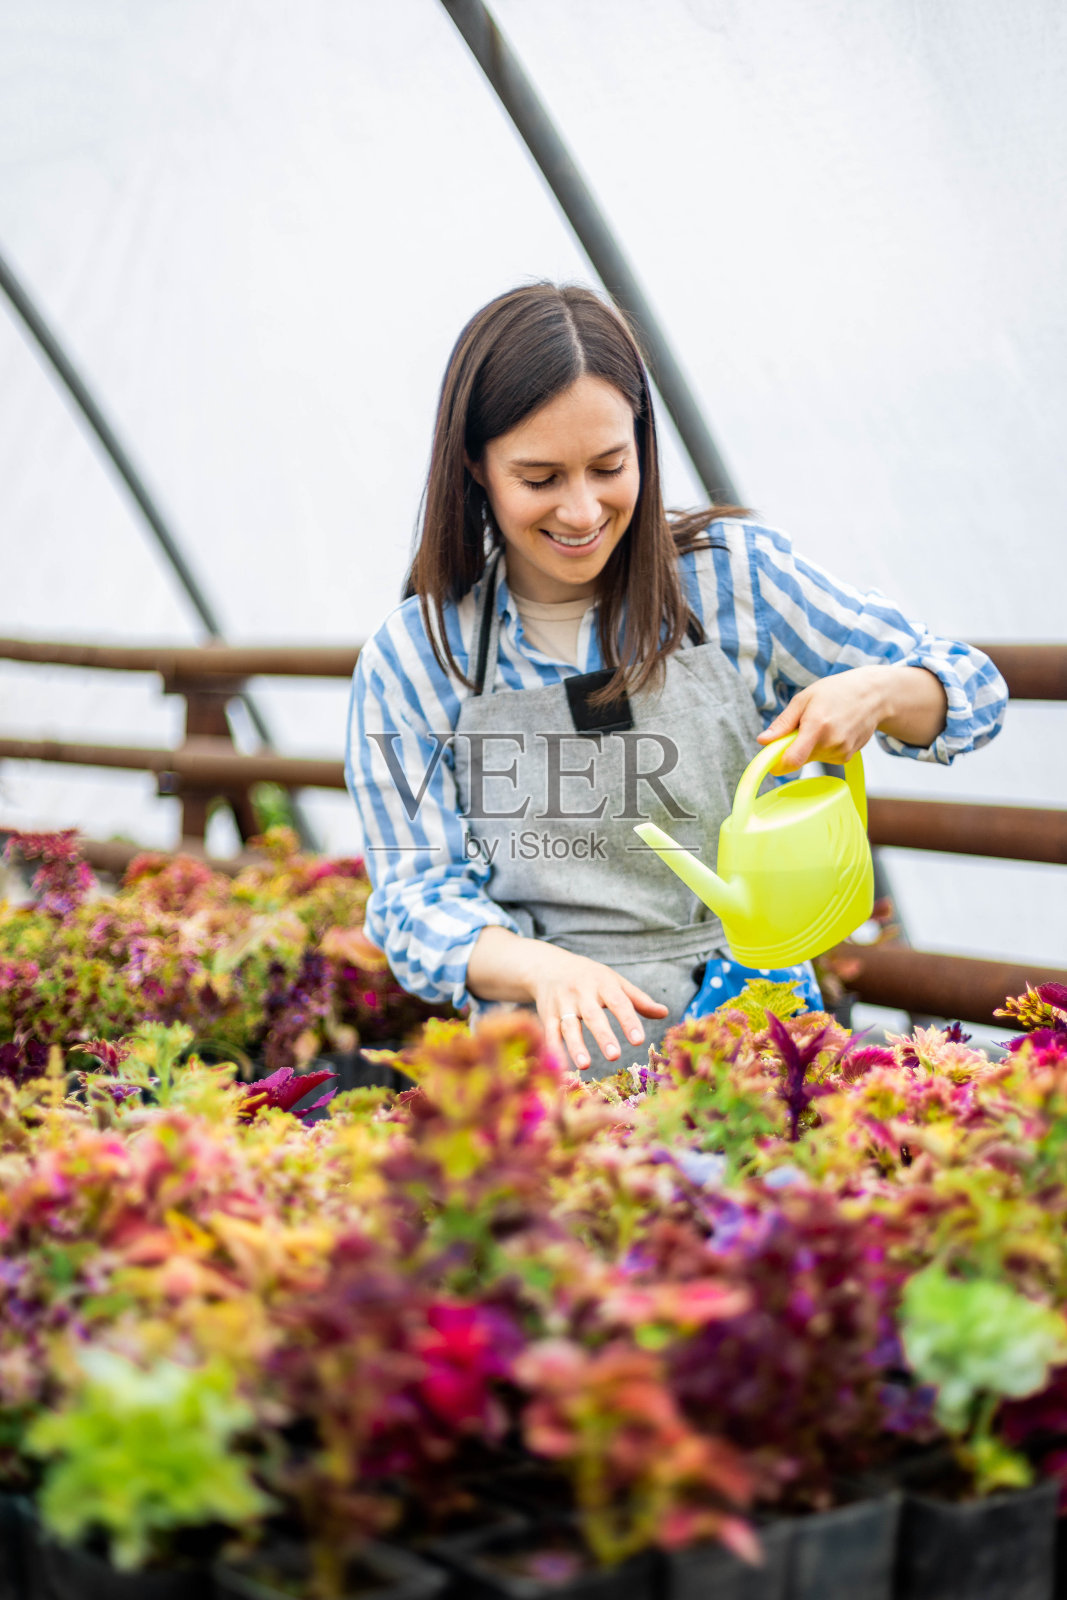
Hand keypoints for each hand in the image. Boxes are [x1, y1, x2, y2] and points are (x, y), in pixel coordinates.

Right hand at [466, 927, 667, 1072]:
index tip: (639, 1041)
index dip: (628, 1021)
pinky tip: (561, 1066)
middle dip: (603, 1035)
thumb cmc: (590, 978)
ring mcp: (562, 1004)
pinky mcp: (547, 1015)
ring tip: (586, 1066)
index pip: (618, 1002)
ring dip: (576, 1046)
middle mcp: (581, 993)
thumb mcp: (614, 982)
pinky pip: (549, 1033)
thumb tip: (665, 1013)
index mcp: (602, 984)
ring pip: (569, 1026)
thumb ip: (638, 999)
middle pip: (593, 1015)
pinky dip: (553, 1048)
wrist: (549, 967)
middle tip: (615, 1056)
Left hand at [757, 664, 945, 772]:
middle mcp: (831, 743)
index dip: (778, 763)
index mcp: (817, 726)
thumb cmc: (837, 692)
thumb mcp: (804, 699)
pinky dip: (823, 748)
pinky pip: (824, 758)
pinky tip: (834, 730)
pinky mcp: (848, 757)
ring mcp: (842, 752)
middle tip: (803, 725)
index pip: (793, 759)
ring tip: (823, 724)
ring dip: (810, 746)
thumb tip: (763, 740)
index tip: (772, 759)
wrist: (873, 695)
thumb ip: (783, 723)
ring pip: (812, 758)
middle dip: (794, 746)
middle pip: (799, 759)